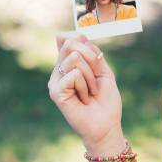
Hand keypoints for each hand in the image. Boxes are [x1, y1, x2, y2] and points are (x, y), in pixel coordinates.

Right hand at [48, 32, 122, 148]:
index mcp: (69, 64)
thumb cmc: (106, 101)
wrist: (107, 124)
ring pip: (74, 58)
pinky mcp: (55, 92)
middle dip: (91, 58)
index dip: (80, 39)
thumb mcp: (104, 71)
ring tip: (90, 91)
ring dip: (90, 76)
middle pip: (70, 43)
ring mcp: (55, 81)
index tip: (94, 57)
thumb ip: (92, 53)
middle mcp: (59, 71)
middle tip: (95, 78)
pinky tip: (84, 98)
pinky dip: (86, 85)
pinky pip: (74, 74)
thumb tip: (78, 36)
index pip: (65, 37)